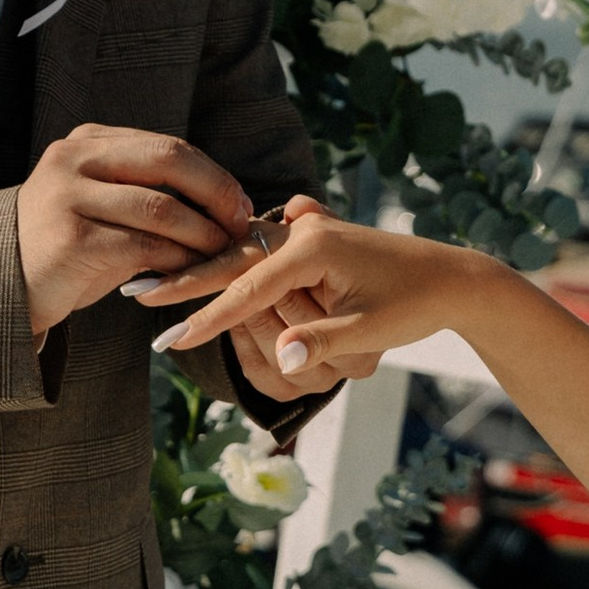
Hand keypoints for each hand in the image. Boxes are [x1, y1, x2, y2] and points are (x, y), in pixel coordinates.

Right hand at [15, 126, 255, 336]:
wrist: (1, 287)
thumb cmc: (66, 250)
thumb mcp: (101, 205)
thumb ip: (146, 192)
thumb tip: (223, 202)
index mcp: (86, 142)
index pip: (166, 146)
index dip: (211, 174)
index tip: (239, 203)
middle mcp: (73, 159)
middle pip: (168, 161)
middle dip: (215, 192)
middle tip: (239, 223)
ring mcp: (68, 196)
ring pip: (160, 207)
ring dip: (202, 233)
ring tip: (222, 253)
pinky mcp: (71, 239)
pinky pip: (143, 246)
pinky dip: (177, 260)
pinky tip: (190, 273)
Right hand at [138, 200, 487, 391]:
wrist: (451, 276)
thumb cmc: (414, 304)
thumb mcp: (372, 330)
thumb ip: (322, 341)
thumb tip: (281, 358)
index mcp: (315, 247)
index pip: (248, 286)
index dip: (207, 315)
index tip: (170, 336)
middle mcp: (305, 231)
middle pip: (233, 259)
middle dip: (185, 278)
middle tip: (136, 292)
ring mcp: (307, 231)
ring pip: (244, 255)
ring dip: (204, 271)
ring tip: (156, 284)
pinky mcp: (310, 238)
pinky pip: (261, 254)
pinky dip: (230, 263)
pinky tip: (198, 265)